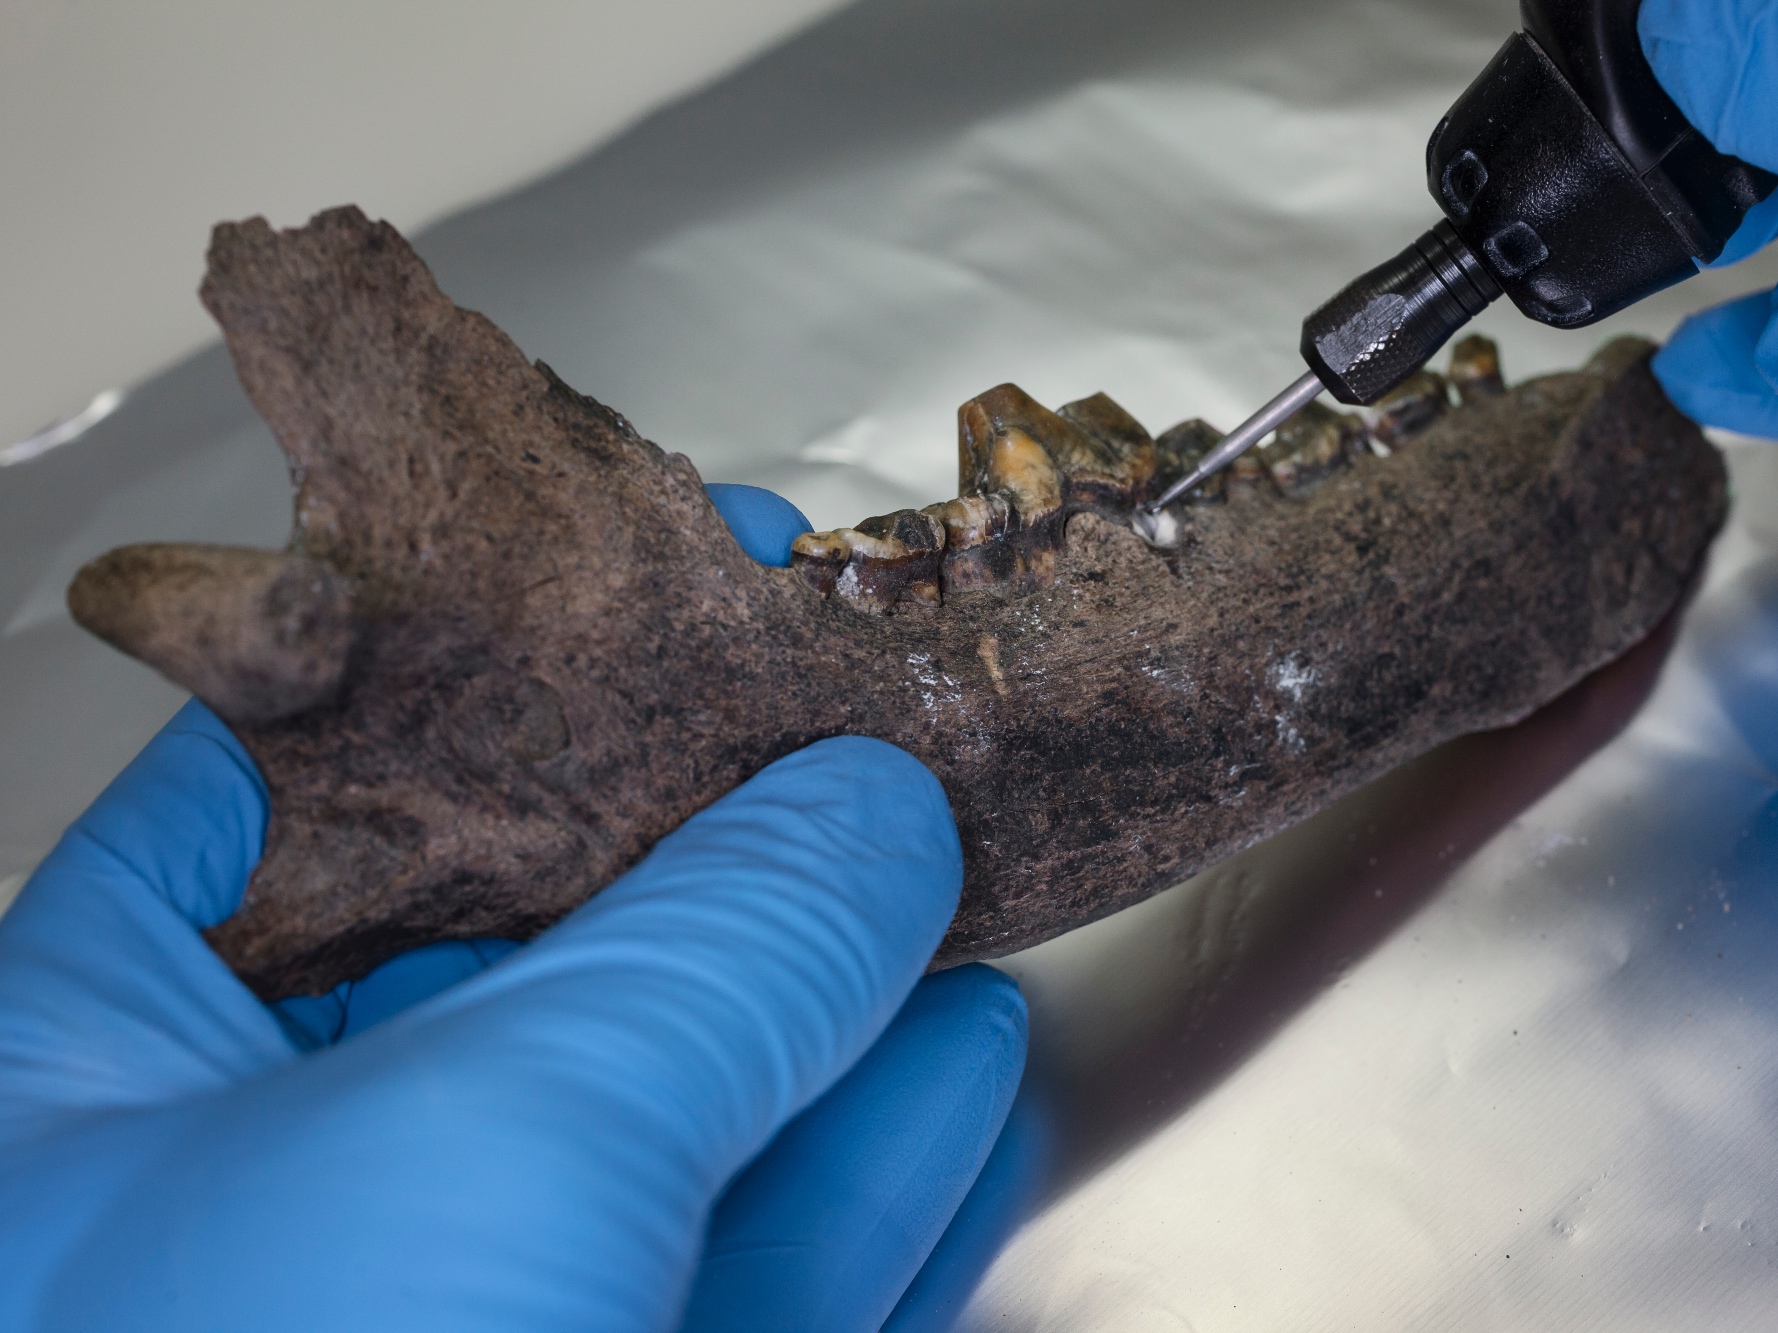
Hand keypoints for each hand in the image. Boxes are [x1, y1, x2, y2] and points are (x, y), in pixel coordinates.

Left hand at [0, 483, 1037, 1331]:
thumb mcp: (495, 1146)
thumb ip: (701, 952)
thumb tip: (872, 805)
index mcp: (94, 1086)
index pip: (292, 788)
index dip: (487, 654)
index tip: (655, 563)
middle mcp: (254, 1209)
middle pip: (515, 950)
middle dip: (707, 834)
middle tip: (858, 701)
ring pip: (662, 1125)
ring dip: (825, 998)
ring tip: (959, 859)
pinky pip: (746, 1280)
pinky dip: (866, 1178)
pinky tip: (970, 1060)